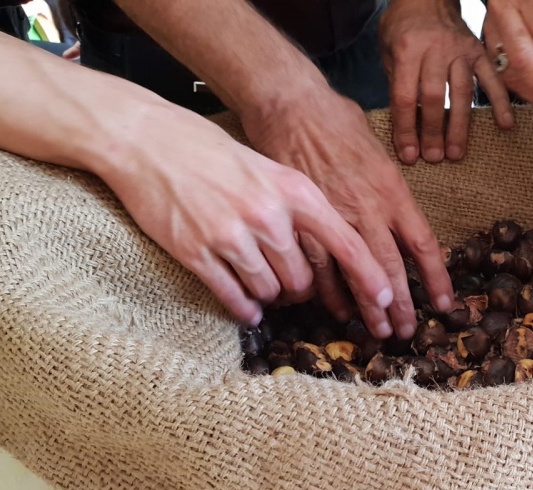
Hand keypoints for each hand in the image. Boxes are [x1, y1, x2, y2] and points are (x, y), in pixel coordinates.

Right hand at [99, 105, 393, 329]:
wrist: (147, 139)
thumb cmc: (212, 151)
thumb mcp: (269, 167)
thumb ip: (299, 205)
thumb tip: (327, 250)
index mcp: (294, 191)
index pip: (347, 244)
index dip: (370, 278)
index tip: (386, 301)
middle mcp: (268, 215)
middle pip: (305, 280)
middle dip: (300, 291)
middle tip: (289, 286)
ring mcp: (231, 236)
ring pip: (270, 292)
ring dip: (270, 298)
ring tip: (261, 286)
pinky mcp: (197, 253)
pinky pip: (234, 298)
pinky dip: (245, 308)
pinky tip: (246, 307)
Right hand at [240, 85, 454, 339]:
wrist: (291, 105)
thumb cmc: (336, 121)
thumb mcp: (378, 151)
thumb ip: (390, 189)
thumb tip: (398, 216)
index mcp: (393, 191)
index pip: (424, 245)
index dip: (436, 278)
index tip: (443, 304)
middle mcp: (369, 209)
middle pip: (391, 268)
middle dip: (399, 305)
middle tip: (405, 332)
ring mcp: (336, 218)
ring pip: (355, 274)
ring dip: (366, 307)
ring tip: (375, 331)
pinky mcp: (304, 223)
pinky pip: (319, 268)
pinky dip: (328, 292)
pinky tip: (334, 309)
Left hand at [380, 0, 512, 163]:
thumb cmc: (404, 26)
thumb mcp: (388, 49)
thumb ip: (396, 82)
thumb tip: (405, 126)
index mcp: (408, 48)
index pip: (405, 96)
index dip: (405, 128)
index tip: (408, 154)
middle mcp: (436, 49)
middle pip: (434, 98)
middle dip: (432, 131)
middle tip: (433, 158)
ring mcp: (461, 51)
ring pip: (461, 94)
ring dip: (459, 127)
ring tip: (456, 154)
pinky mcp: (479, 52)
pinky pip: (492, 79)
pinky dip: (501, 102)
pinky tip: (506, 125)